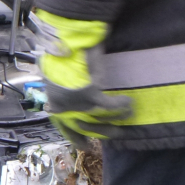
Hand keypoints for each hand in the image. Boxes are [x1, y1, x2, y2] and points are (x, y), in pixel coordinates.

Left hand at [33, 11, 132, 149]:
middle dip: (101, 133)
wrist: (64, 38)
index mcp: (54, 103)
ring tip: (128, 116)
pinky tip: (130, 102)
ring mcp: (77, 103)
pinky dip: (122, 106)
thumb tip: (65, 95)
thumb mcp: (54, 74)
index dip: (76, 138)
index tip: (85, 146)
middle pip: (85, 129)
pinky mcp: (91, 94)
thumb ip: (61, 89)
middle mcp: (64, 108)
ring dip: (116, 120)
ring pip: (101, 121)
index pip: (65, 128)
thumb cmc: (59, 51)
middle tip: (115, 134)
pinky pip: (111, 106)